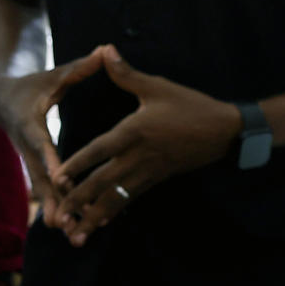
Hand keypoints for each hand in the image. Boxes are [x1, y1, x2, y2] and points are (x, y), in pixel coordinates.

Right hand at [0, 49, 106, 226]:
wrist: (2, 96)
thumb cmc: (34, 84)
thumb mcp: (54, 74)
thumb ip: (81, 67)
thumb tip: (107, 49)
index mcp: (30, 123)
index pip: (42, 143)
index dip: (51, 161)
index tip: (62, 178)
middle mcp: (26, 146)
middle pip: (39, 174)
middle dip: (50, 197)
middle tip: (61, 219)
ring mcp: (27, 158)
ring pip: (41, 186)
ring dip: (52, 208)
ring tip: (65, 230)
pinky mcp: (34, 165)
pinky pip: (45, 187)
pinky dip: (55, 205)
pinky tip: (69, 225)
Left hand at [49, 46, 238, 244]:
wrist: (227, 131)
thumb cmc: (190, 106)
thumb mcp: (157, 87)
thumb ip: (126, 74)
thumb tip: (105, 49)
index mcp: (133, 132)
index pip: (99, 151)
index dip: (77, 165)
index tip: (57, 179)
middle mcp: (137, 156)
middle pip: (102, 182)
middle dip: (79, 202)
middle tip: (59, 219)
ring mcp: (147, 171)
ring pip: (116, 198)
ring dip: (94, 217)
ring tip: (76, 236)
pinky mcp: (156, 179)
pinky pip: (131, 199)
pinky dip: (113, 212)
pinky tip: (98, 224)